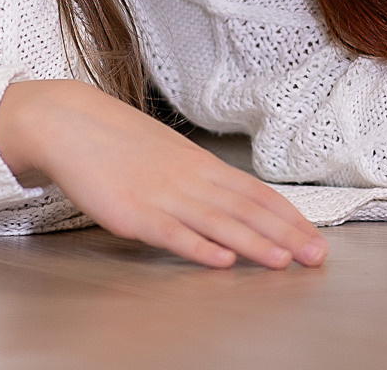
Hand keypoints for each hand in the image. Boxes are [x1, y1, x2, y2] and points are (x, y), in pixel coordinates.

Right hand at [0, 79, 327, 268]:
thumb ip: (200, 178)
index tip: (315, 236)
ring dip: (253, 243)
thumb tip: (233, 199)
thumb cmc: (119, 143)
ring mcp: (162, 196)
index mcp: (200, 165)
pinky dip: (198, 248)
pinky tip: (220, 261)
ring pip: (217, 223)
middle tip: (317, 256)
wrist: (70, 124)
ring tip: (282, 261)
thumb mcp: (169, 155)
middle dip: (285, 234)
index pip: (256, 192)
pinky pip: (172, 234)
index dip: (289, 216)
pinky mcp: (133, 214)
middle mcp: (189, 179)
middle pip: (246, 210)